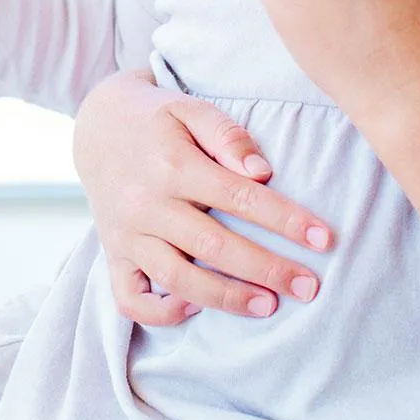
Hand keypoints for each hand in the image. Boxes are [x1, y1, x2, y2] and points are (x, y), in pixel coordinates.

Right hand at [73, 71, 332, 325]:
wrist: (97, 124)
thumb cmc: (156, 117)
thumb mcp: (190, 107)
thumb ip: (227, 134)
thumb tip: (263, 173)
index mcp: (172, 163)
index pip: (238, 196)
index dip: (284, 219)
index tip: (323, 238)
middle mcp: (147, 203)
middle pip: (213, 246)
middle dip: (267, 269)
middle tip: (309, 287)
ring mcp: (126, 233)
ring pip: (177, 278)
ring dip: (225, 297)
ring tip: (268, 306)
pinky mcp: (112, 253)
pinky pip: (130, 298)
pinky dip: (160, 312)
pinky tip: (196, 308)